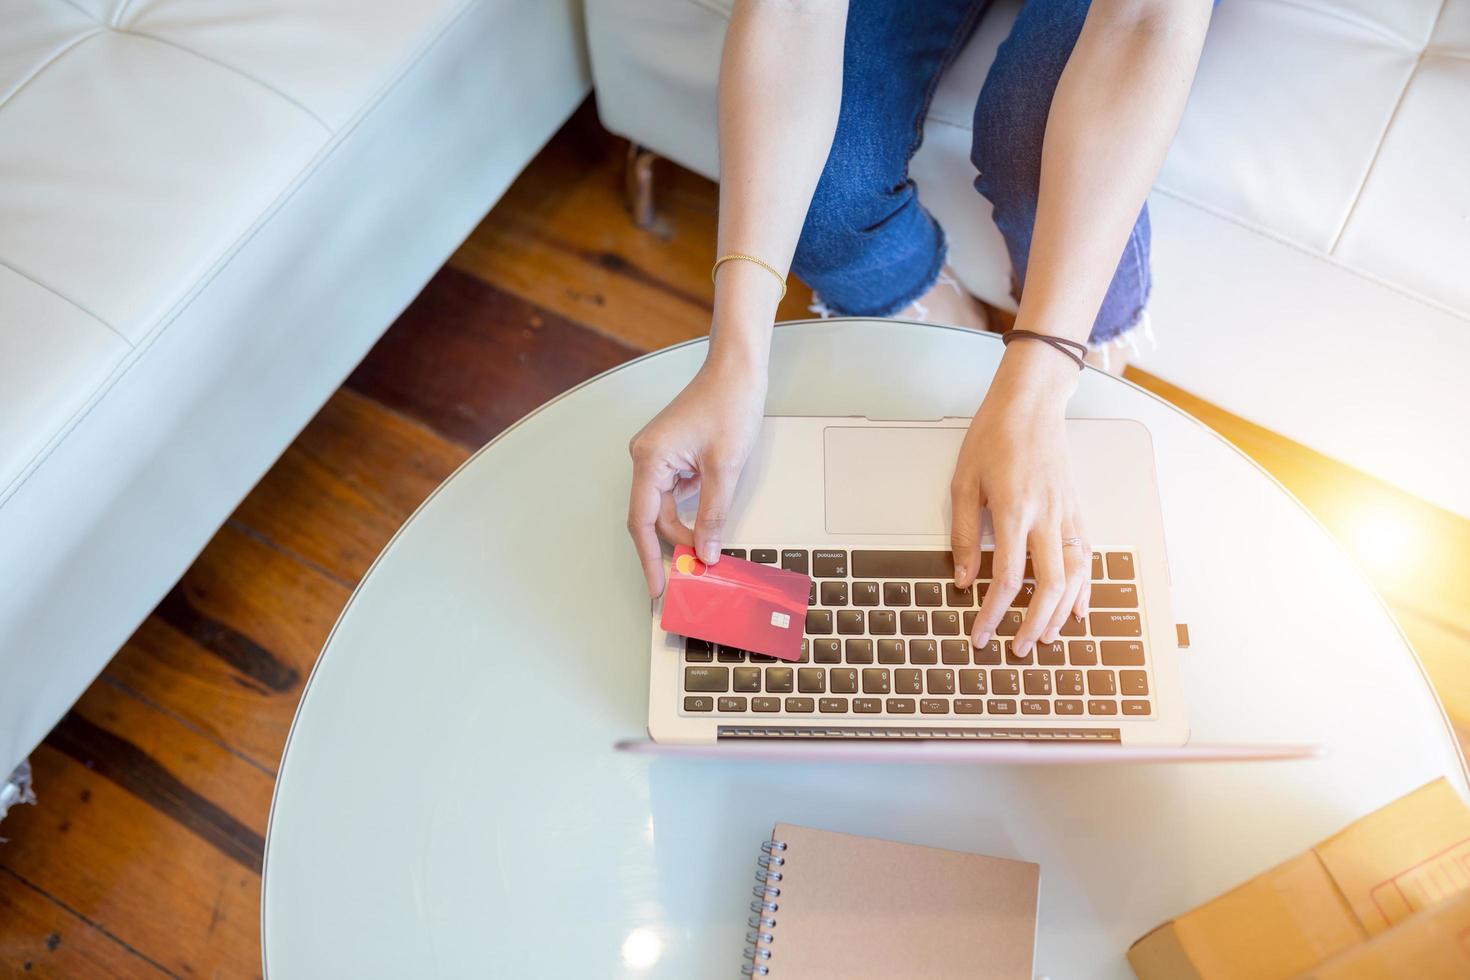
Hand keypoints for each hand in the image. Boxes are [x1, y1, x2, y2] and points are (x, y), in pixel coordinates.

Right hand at [627, 358, 765, 595]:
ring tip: (704, 552)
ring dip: (685, 528)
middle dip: (673, 545)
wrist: (737, 370)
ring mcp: (658, 456)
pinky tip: (706, 524)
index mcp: (650, 459)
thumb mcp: (726, 468)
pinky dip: (690, 511)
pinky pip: (676, 493)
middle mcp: (646, 457)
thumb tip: (706, 551)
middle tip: (692, 574)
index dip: (649, 558)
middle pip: (654, 517)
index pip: (643, 522)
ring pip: (666, 506)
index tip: (657, 587)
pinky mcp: (672, 454)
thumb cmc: (728, 403)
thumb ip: (714, 515)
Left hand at [951, 343, 1091, 655]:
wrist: (1032, 404)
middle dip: (1034, 624)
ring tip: (1046, 637)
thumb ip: (964, 534)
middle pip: (1050, 585)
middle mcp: (1047, 516)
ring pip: (1076, 576)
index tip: (981, 634)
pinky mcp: (1079, 510)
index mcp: (1014, 509)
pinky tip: (1078, 610)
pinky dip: (1085, 589)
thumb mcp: (963, 482)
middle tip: (1018, 649)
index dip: (994, 613)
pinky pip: (1088, 557)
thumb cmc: (994, 437)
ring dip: (1062, 613)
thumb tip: (964, 579)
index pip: (1008, 577)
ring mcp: (1068, 514)